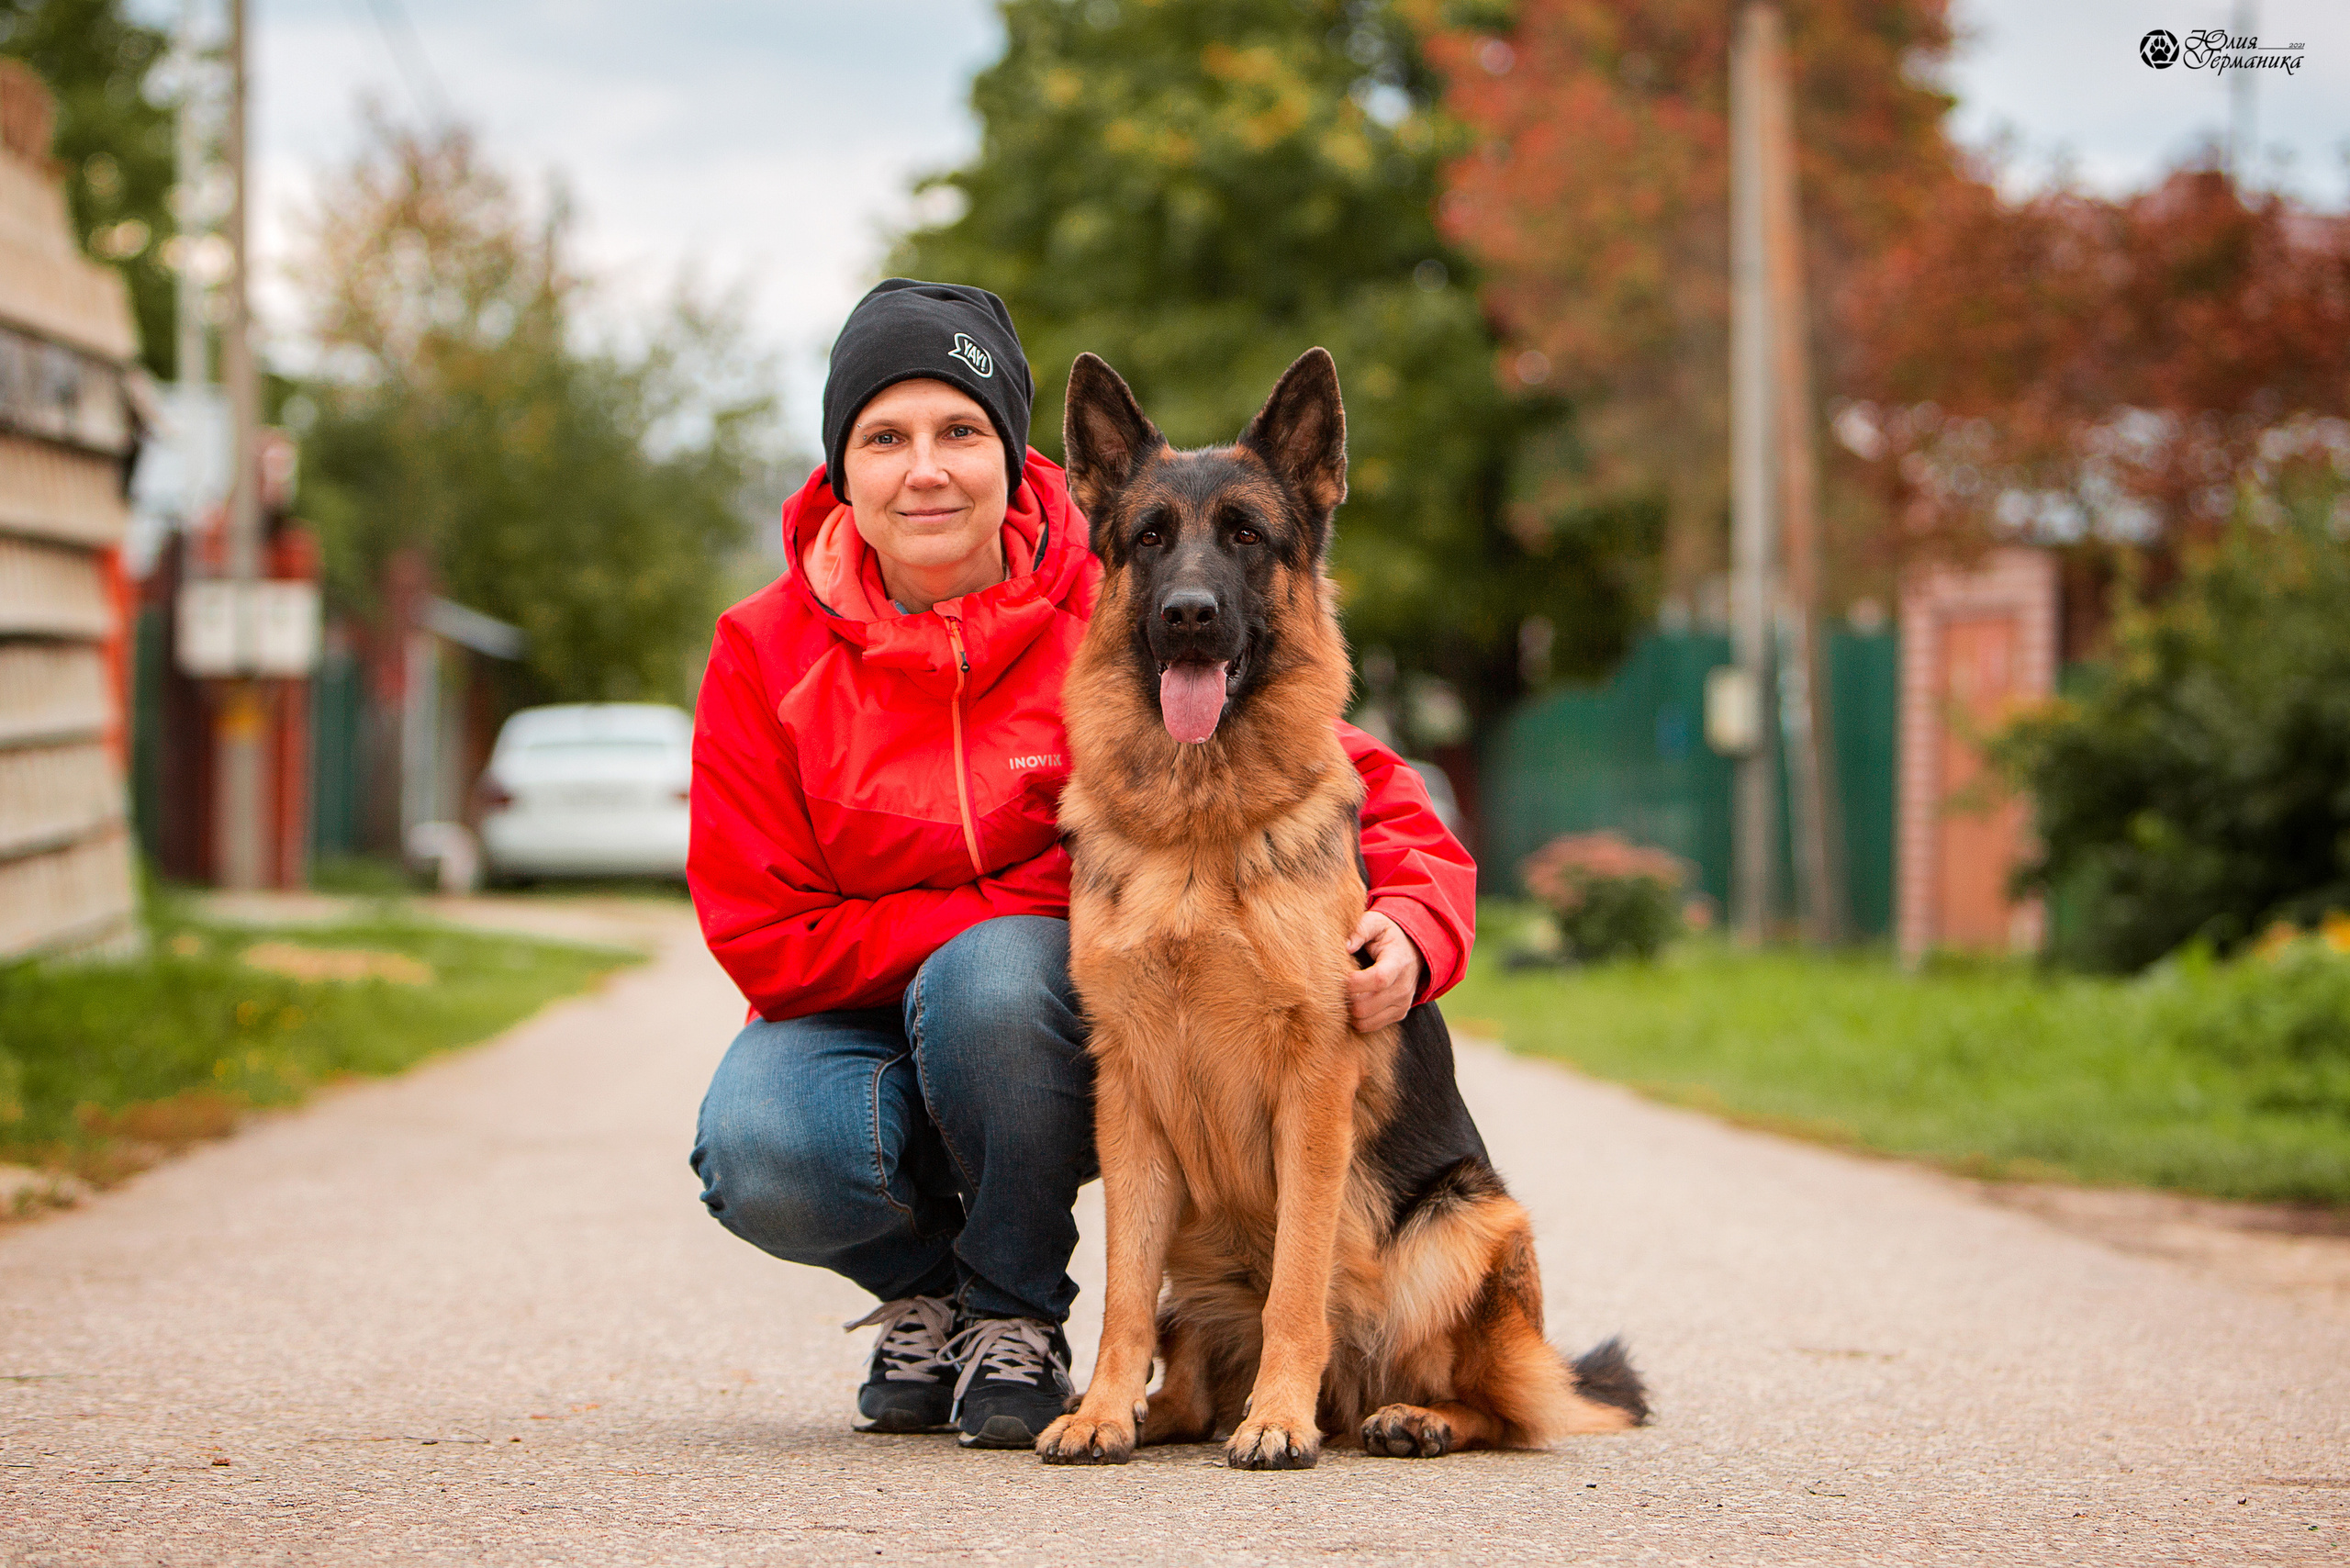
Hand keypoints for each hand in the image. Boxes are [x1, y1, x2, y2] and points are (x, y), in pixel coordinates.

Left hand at [1345, 910, 1423, 1032]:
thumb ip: (1360, 929)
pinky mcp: (1398, 1015)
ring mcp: (1402, 1004)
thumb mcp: (1376, 923)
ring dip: (1347, 1010)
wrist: (1413, 951)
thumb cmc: (1388, 936)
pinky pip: (1369, 1027)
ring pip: (1364, 1020)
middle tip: (1332, 985)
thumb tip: (1345, 946)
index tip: (1338, 976)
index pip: (1378, 980)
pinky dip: (1355, 1018)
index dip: (1353, 982)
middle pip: (1365, 1005)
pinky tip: (1352, 1001)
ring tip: (1341, 993)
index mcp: (1398, 963)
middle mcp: (1403, 987)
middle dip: (1344, 997)